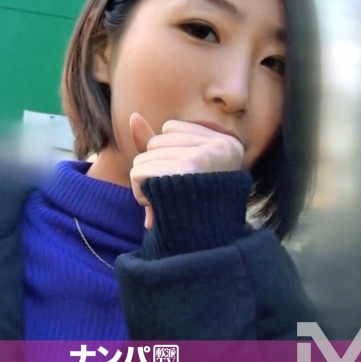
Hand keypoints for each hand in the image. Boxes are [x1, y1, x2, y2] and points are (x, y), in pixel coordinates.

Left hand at [129, 112, 243, 228]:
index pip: (170, 127)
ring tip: (169, 200)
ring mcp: (205, 156)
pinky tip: (158, 204)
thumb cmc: (190, 206)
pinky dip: (140, 191)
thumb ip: (153, 142)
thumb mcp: (176, 168)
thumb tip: (133, 116)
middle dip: (156, 170)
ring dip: (147, 182)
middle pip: (156, 142)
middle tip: (176, 193)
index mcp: (226, 140)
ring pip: (144, 157)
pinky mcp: (187, 169)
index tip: (188, 179)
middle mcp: (220, 145)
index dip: (167, 156)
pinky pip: (139, 171)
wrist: (206, 245)